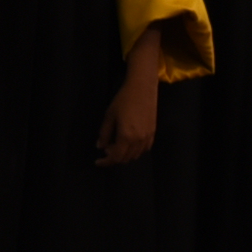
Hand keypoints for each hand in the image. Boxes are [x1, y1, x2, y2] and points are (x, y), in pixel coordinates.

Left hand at [95, 29, 164, 164]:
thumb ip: (104, 133)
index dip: (106, 162)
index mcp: (126, 136)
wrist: (142, 88)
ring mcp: (148, 138)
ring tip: (115, 147)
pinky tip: (128, 144)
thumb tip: (100, 147)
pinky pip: (144, 149)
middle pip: (126, 158)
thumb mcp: (109, 116)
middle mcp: (138, 140)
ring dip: (124, 155)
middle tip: (105, 151)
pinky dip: (135, 151)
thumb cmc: (123, 100)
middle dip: (114, 158)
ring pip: (135, 155)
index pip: (116, 157)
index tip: (97, 161)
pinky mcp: (153, 133)